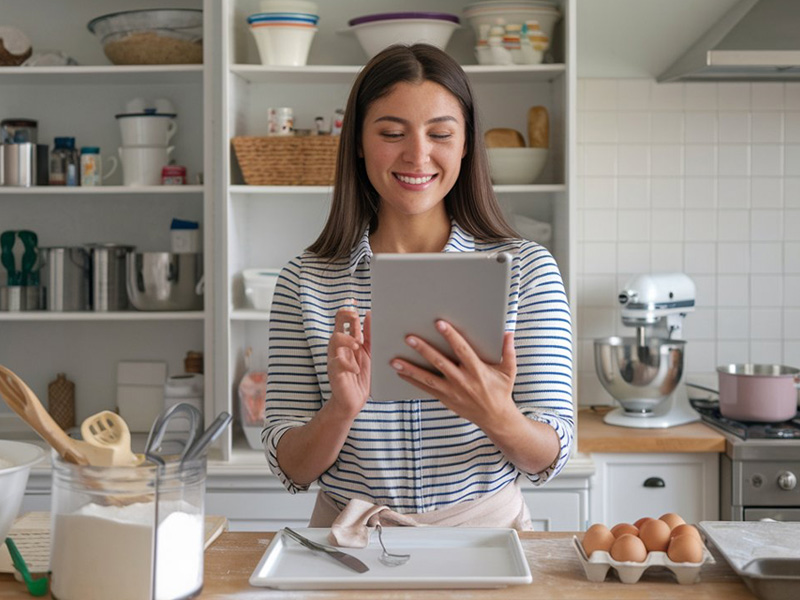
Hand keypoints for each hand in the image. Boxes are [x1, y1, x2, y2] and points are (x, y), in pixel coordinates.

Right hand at [327, 304, 371, 418]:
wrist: (353, 401)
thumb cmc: (361, 376)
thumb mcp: (369, 353)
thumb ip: (369, 335)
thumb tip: (370, 313)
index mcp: (347, 341)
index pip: (344, 319)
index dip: (348, 309)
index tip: (354, 301)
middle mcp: (339, 347)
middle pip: (337, 323)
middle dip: (345, 316)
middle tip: (355, 317)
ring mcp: (335, 359)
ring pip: (334, 339)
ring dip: (348, 339)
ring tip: (358, 346)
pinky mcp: (335, 373)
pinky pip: (338, 363)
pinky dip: (349, 364)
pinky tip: (356, 369)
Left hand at [392, 320, 516, 427]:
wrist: (496, 418)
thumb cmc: (501, 391)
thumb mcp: (508, 371)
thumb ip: (508, 351)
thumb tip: (508, 332)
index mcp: (478, 371)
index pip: (462, 350)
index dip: (451, 336)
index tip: (439, 323)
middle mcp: (463, 381)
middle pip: (440, 363)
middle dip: (424, 350)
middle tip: (409, 338)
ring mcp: (452, 392)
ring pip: (428, 379)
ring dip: (410, 369)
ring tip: (395, 360)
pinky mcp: (446, 400)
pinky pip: (426, 390)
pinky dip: (412, 381)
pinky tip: (400, 373)